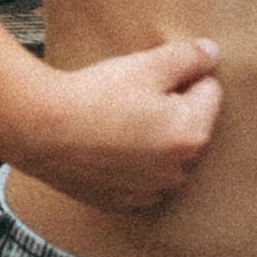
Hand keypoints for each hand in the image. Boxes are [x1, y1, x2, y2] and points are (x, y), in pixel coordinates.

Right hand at [22, 39, 222, 211]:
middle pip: (191, 123)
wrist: (43, 130)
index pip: (210, 90)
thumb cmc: (98, 94)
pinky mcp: (125, 202)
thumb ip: (189, 57)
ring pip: (167, 150)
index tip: (152, 75)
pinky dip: (134, 160)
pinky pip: (144, 175)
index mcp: (192, 135)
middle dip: (173, 106)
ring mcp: (152, 192)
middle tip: (134, 94)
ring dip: (155, 135)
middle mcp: (179, 171)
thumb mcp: (148, 64)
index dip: (183, 75)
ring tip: (119, 118)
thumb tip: (213, 53)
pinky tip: (109, 143)